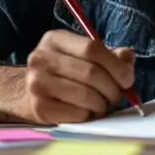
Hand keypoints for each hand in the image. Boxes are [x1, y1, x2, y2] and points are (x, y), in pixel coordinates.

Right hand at [20, 29, 135, 123]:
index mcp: (55, 39)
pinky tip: (86, 112)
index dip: (115, 64)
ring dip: (102, 104)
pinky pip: (77, 114)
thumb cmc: (63, 72)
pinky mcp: (39, 108)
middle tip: (116, 96)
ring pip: (86, 95)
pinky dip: (89, 115)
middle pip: (91, 73)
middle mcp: (42, 58)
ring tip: (102, 105)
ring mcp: (37, 83)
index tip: (127, 79)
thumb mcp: (82, 55)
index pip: (91, 48)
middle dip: (112, 88)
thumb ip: (109, 55)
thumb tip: (127, 59)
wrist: (27, 93)